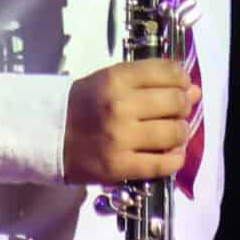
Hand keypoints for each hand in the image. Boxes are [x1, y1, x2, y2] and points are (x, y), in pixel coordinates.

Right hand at [63, 59, 200, 184]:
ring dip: (181, 133)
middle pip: (176, 102)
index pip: (168, 72)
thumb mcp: (109, 81)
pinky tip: (170, 154)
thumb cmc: (81, 105)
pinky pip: (163, 164)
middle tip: (176, 111)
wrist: (46, 136)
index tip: (180, 85)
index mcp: (115, 79)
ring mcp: (120, 138)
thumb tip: (194, 89)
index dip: (182, 79)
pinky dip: (174, 159)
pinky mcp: (119, 167)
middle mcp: (120, 106)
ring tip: (172, 133)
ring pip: (174, 133)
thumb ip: (149, 81)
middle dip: (183, 106)